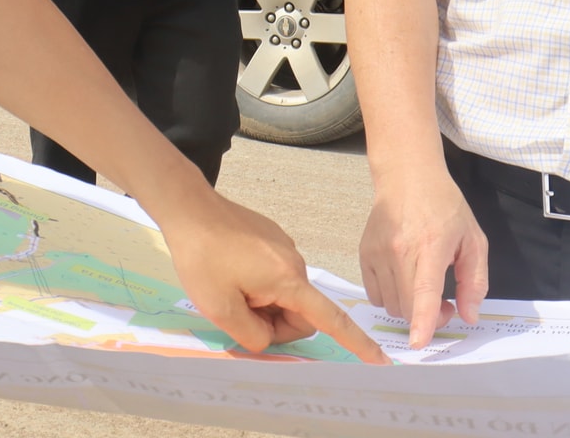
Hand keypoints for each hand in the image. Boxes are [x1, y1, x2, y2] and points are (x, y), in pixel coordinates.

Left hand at [157, 183, 388, 363]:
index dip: (356, 343)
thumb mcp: (220, 309)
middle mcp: (295, 262)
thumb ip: (251, 335)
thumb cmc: (202, 258)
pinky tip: (230, 273)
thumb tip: (267, 338)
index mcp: (289, 280)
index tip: (380, 361)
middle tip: (237, 314)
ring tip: (229, 289)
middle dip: (275, 324)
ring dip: (264, 305)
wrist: (189, 208)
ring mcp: (284, 248)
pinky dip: (258, 286)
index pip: (331, 319)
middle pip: (300, 313)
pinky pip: (274, 276)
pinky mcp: (271, 239)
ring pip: (285, 296)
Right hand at [359, 168, 487, 348]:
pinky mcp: (364, 253)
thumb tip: (468, 316)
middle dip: (428, 317)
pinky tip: (403, 280)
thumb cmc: (444, 206)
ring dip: (409, 308)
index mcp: (430, 246)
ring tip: (423, 290)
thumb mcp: (473, 239)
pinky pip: (375, 294)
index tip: (418, 343)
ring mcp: (377, 252)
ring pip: (390, 305)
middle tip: (446, 304)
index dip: (423, 320)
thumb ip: (475, 281)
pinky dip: (391, 297)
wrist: (406, 177)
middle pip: (407, 307)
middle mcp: (399, 250)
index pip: (424, 291)